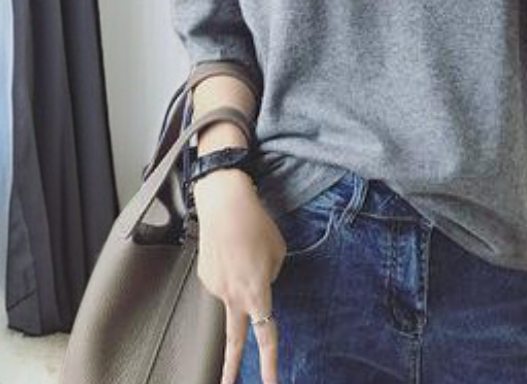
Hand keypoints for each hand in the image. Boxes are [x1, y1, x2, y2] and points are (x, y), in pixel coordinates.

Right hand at [194, 169, 287, 383]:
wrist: (224, 204)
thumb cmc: (256, 225)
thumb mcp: (277, 252)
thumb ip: (270, 276)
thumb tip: (258, 284)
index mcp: (256, 292)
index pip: (266, 335)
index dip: (269, 363)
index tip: (271, 383)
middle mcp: (233, 295)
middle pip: (233, 341)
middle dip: (232, 368)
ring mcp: (216, 287)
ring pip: (235, 294)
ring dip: (243, 279)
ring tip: (245, 248)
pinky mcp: (206, 276)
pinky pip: (225, 279)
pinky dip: (232, 268)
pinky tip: (232, 248)